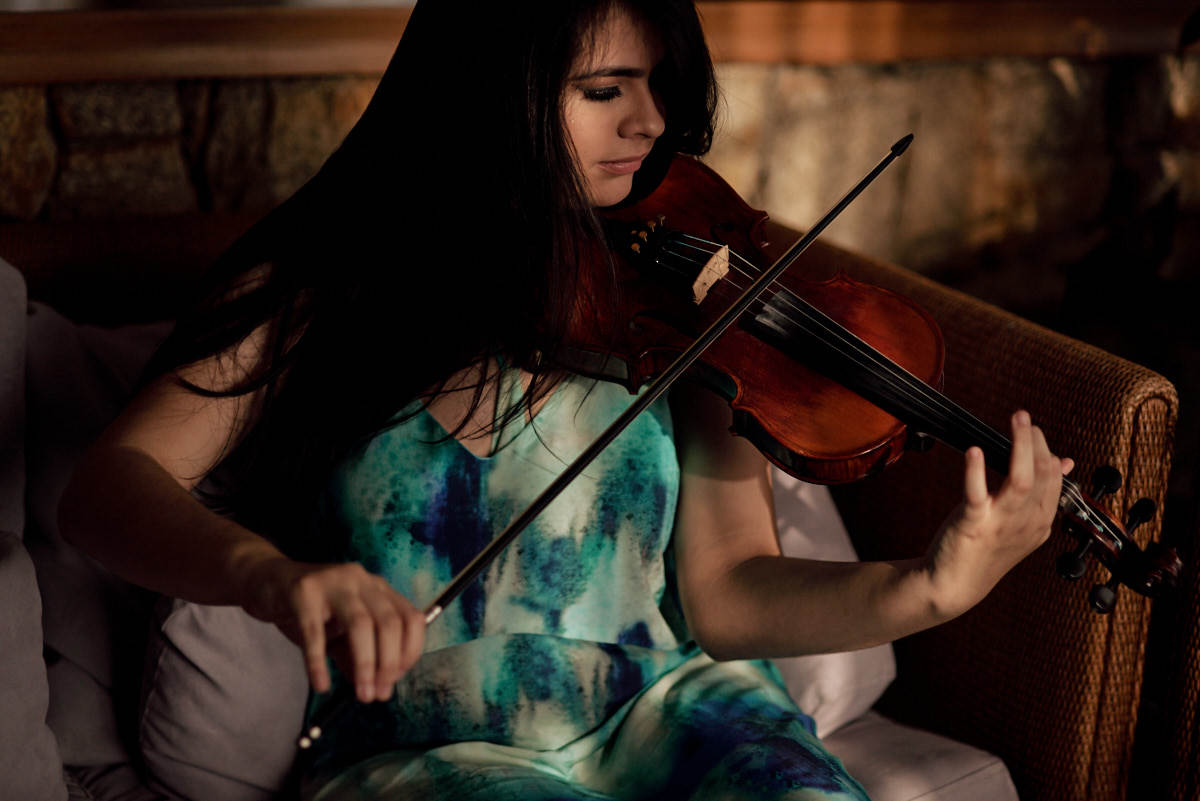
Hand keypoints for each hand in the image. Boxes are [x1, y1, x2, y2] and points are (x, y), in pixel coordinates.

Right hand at [240, 558, 425, 701]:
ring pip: (360, 625)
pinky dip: (319, 662)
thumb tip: (378, 689)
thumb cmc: (309, 610)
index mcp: (378, 588)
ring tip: (361, 695)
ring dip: (365, 665)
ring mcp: (333, 582)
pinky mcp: (303, 592)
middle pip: (389, 622)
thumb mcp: (340, 634)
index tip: (395, 680)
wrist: (265, 582)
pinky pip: (315, 631)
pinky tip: (321, 685)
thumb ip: (358, 657)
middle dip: (387, 664)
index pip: (411, 618)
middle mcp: (361, 580)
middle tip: (376, 695)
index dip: (409, 652)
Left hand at [923, 411, 1074, 618]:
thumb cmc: (986, 550)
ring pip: (1021, 480)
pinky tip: (974, 451)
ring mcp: (1001, 523)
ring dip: (1020, 446)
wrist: (954, 585)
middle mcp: (1026, 522)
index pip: (1054, 478)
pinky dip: (976, 471)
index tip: (1033, 430)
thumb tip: (1063, 460)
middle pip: (1041, 475)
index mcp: (1041, 520)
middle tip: (1023, 418)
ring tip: (1017, 421)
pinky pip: (977, 493)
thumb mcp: (1021, 522)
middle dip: (1035, 442)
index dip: (1045, 450)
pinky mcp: (973, 524)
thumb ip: (1042, 493)